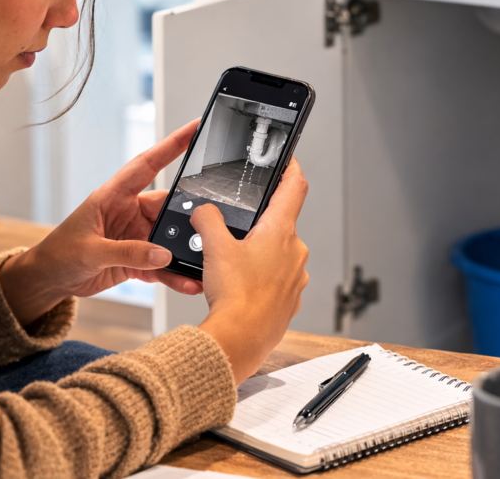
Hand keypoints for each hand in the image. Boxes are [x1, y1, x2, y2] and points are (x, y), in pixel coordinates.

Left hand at [0, 120, 202, 326]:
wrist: (50, 280)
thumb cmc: (59, 254)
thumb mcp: (90, 251)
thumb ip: (127, 252)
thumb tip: (162, 255)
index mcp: (114, 196)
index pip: (148, 164)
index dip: (172, 144)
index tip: (195, 127)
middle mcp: (129, 212)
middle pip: (169, 207)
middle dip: (190, 216)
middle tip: (209, 225)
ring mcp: (136, 235)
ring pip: (170, 239)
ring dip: (184, 252)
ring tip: (201, 264)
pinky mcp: (139, 259)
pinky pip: (163, 265)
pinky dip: (175, 274)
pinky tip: (187, 282)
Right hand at [194, 157, 309, 383]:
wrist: (241, 340)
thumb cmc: (235, 296)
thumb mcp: (213, 247)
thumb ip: (207, 219)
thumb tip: (203, 211)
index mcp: (281, 231)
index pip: (294, 187)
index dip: (291, 168)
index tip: (288, 161)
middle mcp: (296, 251)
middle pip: (281, 224)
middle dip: (259, 225)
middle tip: (236, 232)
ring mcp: (296, 277)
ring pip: (278, 254)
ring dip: (260, 254)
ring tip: (233, 267)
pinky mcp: (290, 299)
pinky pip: (277, 280)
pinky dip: (261, 279)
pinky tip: (241, 289)